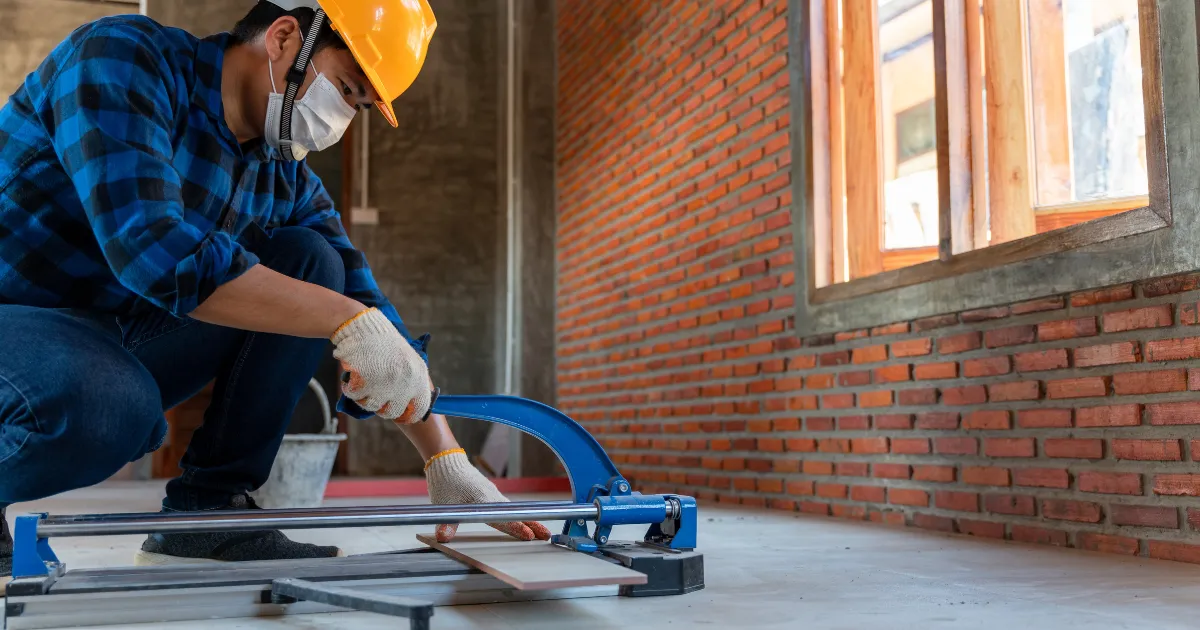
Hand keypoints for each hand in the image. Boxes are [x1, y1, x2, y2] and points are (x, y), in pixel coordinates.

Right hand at [331, 308, 430, 423]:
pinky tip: (352, 376)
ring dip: (364, 396)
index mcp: (418, 376)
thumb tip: (414, 407)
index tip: (398, 414)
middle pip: (393, 412)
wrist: (363, 325)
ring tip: (363, 380)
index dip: (408, 415)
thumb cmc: (385, 343)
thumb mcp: (409, 360)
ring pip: (372, 406)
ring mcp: (386, 382)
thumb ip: (413, 382)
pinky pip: (355, 396)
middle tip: (374, 395)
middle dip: (381, 407)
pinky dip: (350, 388)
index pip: (419, 409)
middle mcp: (405, 382)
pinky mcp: (367, 380)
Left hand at [425, 449, 551, 542]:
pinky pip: (509, 507)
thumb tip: (442, 538)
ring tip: (541, 532)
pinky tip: (525, 521)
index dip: (516, 528)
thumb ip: (446, 523)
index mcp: (483, 500)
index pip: (503, 517)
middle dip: (533, 524)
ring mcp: (493, 495)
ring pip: (514, 510)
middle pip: (516, 514)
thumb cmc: (447, 483)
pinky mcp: (491, 494)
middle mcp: (492, 497)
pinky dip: (519, 515)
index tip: (529, 536)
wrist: (447, 462)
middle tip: (546, 535)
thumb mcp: (443, 506)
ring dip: (529, 520)